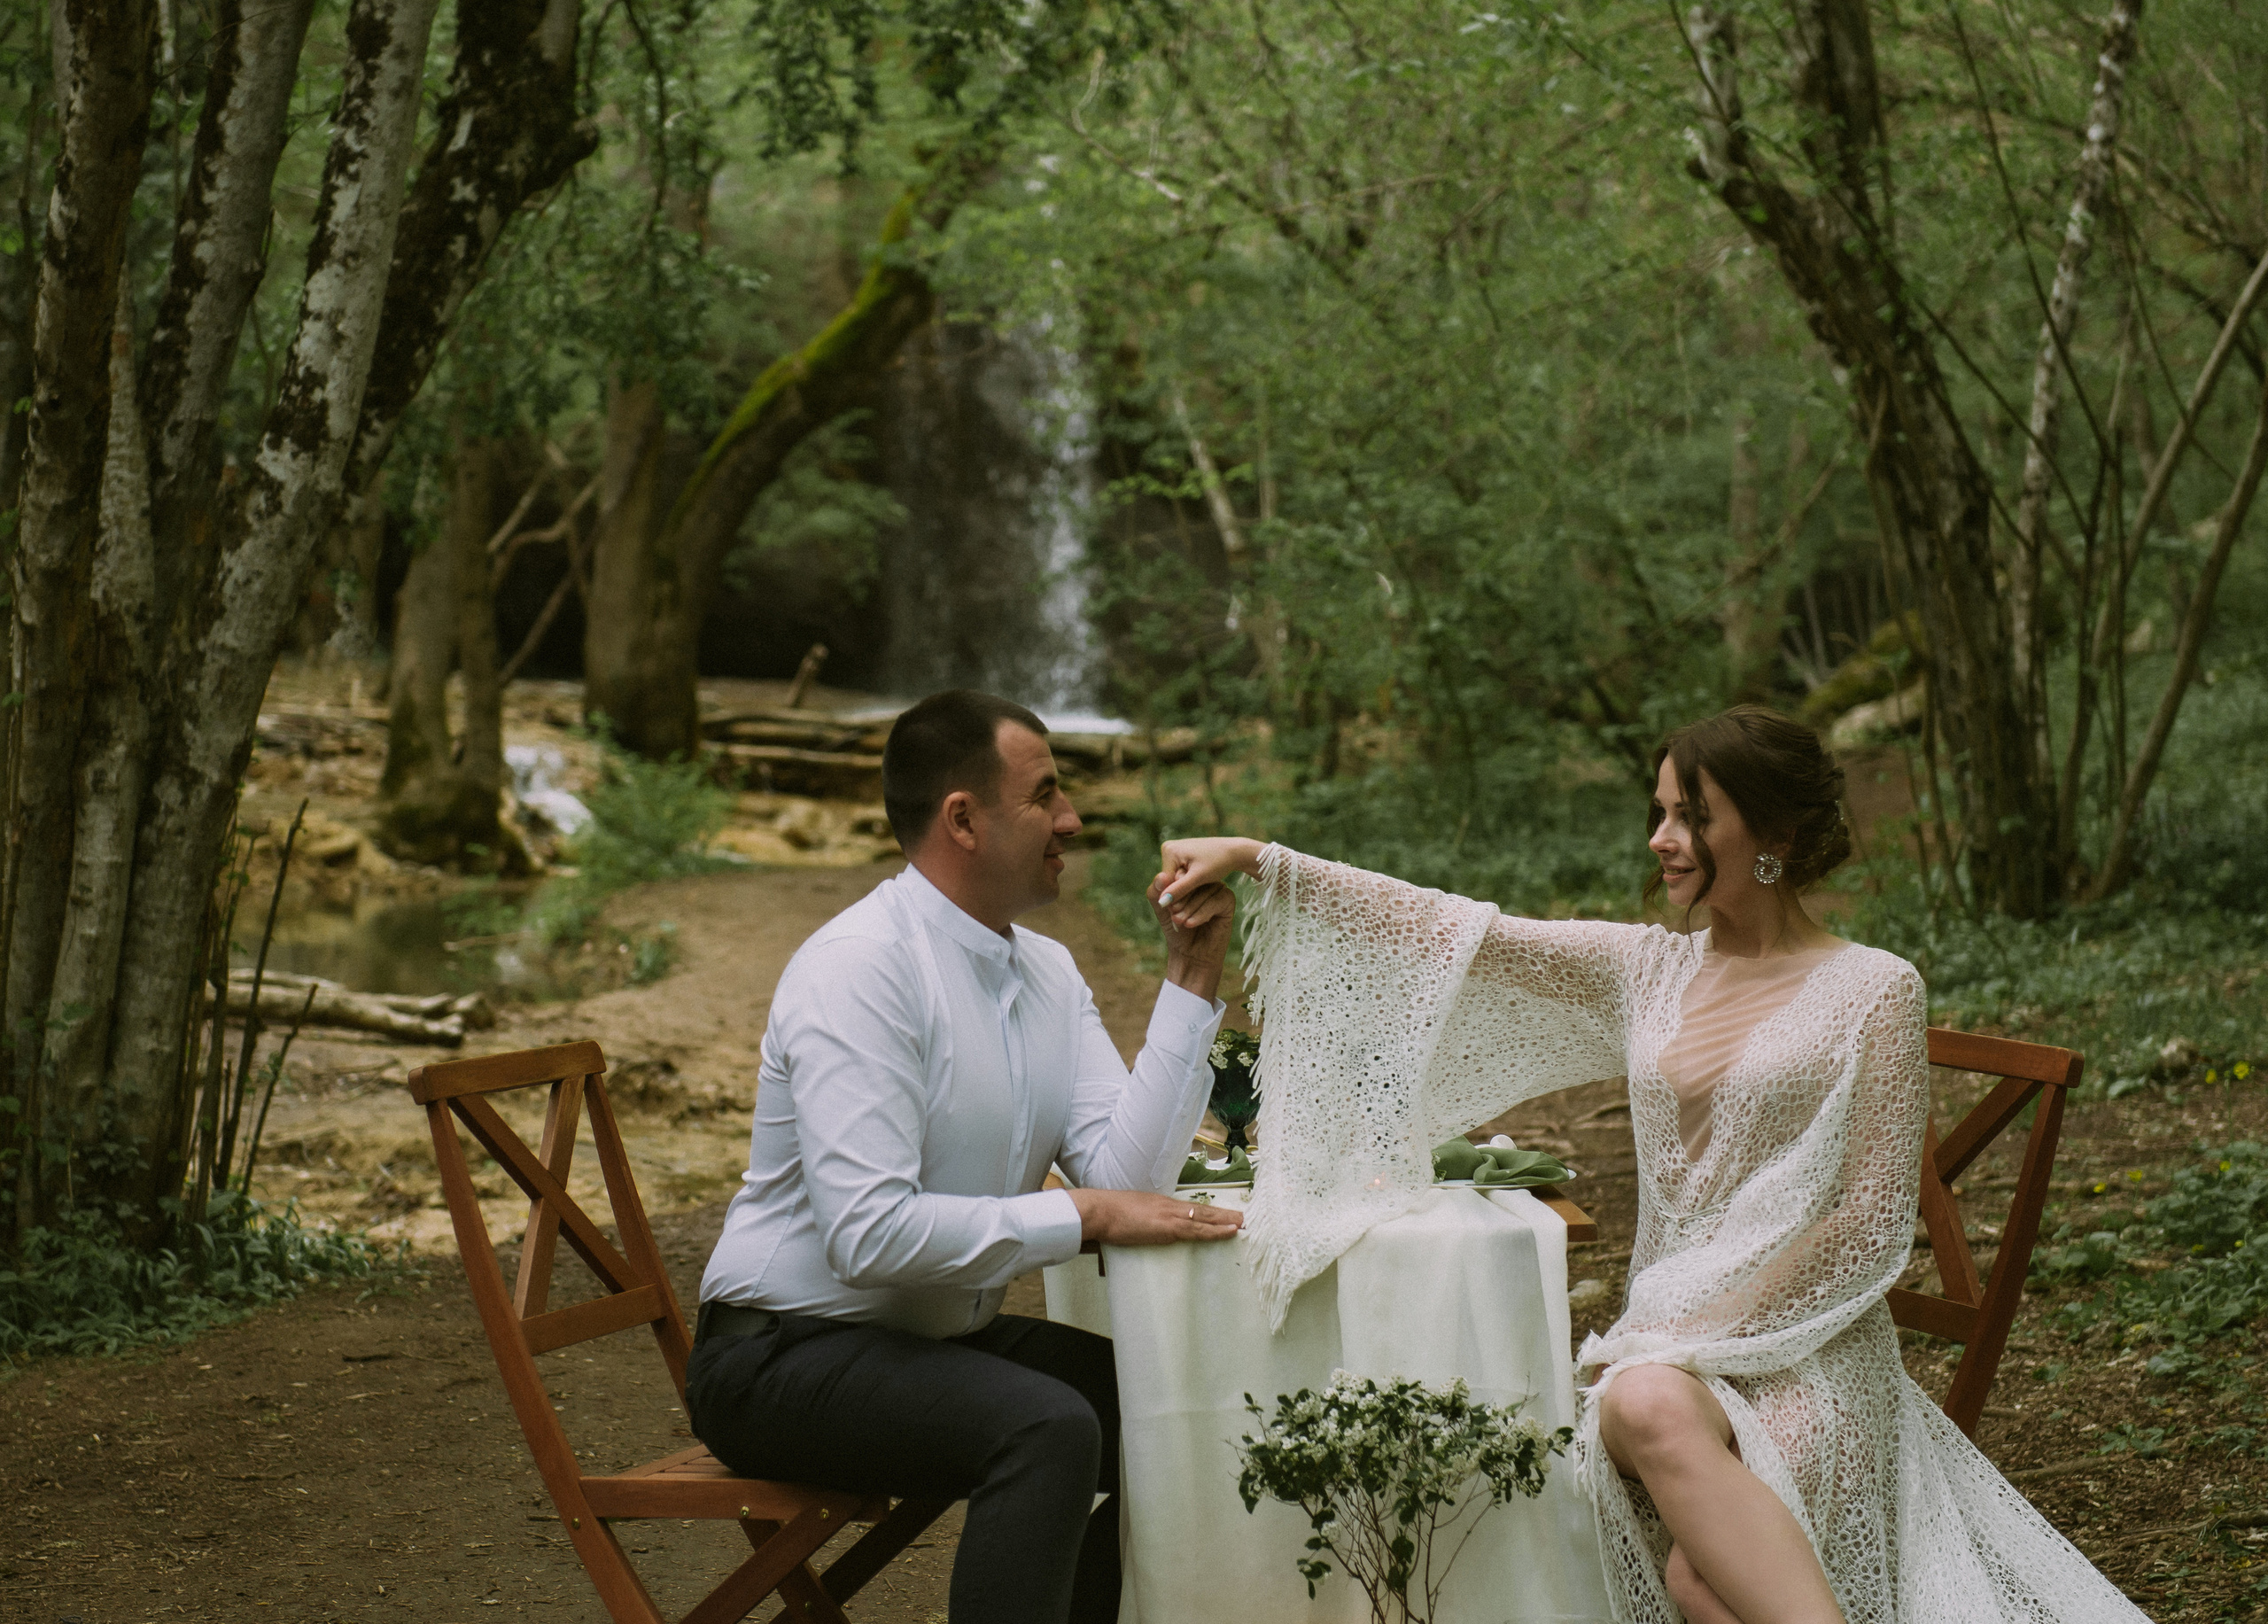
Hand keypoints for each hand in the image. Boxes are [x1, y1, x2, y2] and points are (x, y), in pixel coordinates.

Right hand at [1067, 1186, 1243, 1246]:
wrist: (1098, 1211)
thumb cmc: (1107, 1215)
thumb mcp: (1129, 1215)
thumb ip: (1141, 1222)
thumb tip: (1144, 1229)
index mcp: (1159, 1204)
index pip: (1188, 1208)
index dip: (1206, 1213)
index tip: (1221, 1215)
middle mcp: (1167, 1206)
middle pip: (1201, 1210)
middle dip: (1222, 1215)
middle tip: (1242, 1218)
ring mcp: (1169, 1216)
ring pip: (1204, 1218)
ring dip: (1225, 1222)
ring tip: (1243, 1224)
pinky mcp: (1167, 1227)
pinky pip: (1197, 1230)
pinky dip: (1215, 1230)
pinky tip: (1228, 1231)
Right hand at [1149, 837, 1265, 930]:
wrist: (1235, 851)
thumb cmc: (1219, 862)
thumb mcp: (1198, 878)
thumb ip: (1179, 889)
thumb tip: (1161, 902)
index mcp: (1169, 850)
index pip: (1165, 883)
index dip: (1174, 898)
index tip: (1181, 915)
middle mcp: (1169, 848)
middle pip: (1169, 881)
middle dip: (1179, 895)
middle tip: (1188, 912)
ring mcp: (1175, 851)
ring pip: (1175, 880)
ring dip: (1184, 891)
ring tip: (1194, 903)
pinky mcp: (1182, 856)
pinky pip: (1181, 875)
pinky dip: (1188, 884)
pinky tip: (1198, 890)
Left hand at [1152, 878, 1232, 1000]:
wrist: (1191, 954)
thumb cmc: (1176, 930)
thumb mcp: (1162, 909)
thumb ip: (1157, 892)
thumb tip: (1161, 875)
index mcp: (1189, 878)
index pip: (1181, 871)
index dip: (1172, 886)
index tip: (1166, 904)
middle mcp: (1205, 881)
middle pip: (1194, 878)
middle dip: (1181, 896)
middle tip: (1173, 912)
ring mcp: (1218, 889)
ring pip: (1205, 889)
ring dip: (1189, 907)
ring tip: (1179, 921)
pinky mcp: (1228, 901)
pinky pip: (1216, 900)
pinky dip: (1201, 913)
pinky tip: (1191, 924)